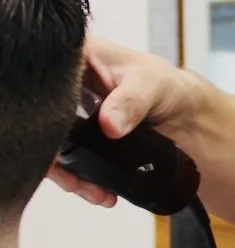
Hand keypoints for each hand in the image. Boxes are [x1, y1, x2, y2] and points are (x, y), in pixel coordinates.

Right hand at [47, 36, 200, 207]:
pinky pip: (67, 159)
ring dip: (68, 173)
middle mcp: (65, 83)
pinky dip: (79, 178)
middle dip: (56, 153)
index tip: (61, 141)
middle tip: (77, 176)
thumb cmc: (165, 85)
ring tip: (93, 190)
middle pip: (42, 119)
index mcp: (77, 56)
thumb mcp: (152, 85)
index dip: (46, 112)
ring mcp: (67, 111)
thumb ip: (133, 100)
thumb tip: (109, 124)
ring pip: (51, 145)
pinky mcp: (76, 135)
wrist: (181, 111)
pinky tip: (99, 192)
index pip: (45, 82)